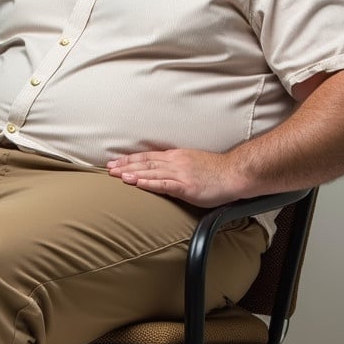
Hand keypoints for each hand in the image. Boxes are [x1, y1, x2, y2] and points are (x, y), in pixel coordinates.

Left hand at [107, 149, 239, 207]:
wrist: (235, 173)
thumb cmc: (217, 171)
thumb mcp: (193, 163)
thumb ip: (177, 167)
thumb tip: (163, 172)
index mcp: (176, 157)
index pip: (148, 157)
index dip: (130, 159)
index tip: (115, 162)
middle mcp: (175, 162)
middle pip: (145, 163)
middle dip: (125, 166)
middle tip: (108, 169)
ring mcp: (180, 174)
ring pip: (151, 172)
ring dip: (132, 173)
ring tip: (116, 175)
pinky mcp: (186, 186)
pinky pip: (164, 185)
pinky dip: (148, 183)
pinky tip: (137, 183)